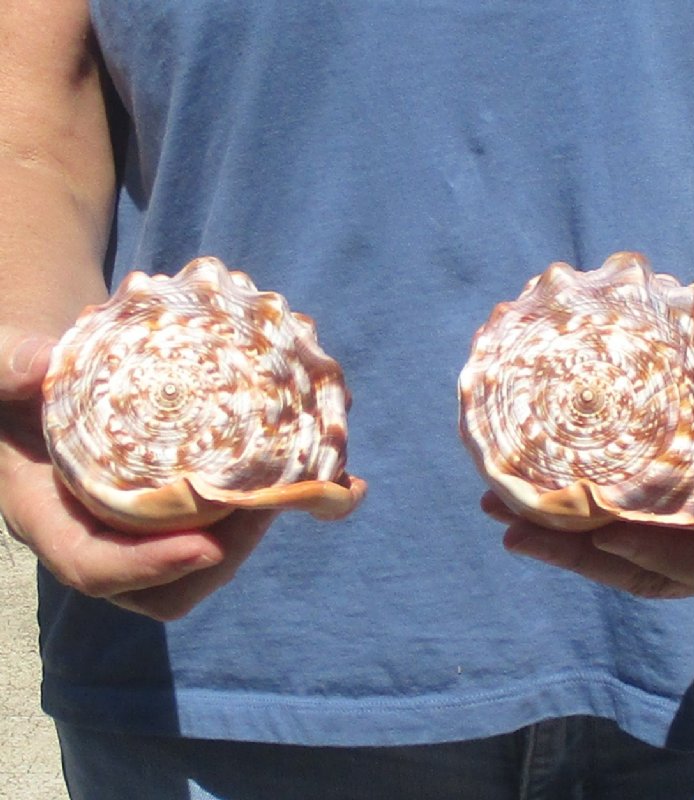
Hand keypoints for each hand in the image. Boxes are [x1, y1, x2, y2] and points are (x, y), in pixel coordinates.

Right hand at [1, 327, 295, 619]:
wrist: (47, 384)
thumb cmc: (17, 384)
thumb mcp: (2, 370)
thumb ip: (11, 369)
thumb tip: (39, 364)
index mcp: (51, 517)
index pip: (93, 566)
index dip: (149, 566)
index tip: (207, 546)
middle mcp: (99, 536)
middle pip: (163, 585)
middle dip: (221, 555)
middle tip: (269, 505)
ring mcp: (140, 529)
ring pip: (201, 563)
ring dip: (252, 535)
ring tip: (299, 487)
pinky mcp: (174, 510)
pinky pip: (220, 529)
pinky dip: (266, 509)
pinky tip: (322, 480)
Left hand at [491, 268, 693, 598]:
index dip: (658, 555)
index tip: (601, 534)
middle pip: (651, 574)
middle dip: (581, 556)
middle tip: (512, 525)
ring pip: (632, 568)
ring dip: (568, 550)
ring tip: (503, 517)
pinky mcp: (683, 534)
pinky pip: (630, 548)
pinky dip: (583, 537)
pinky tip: (535, 510)